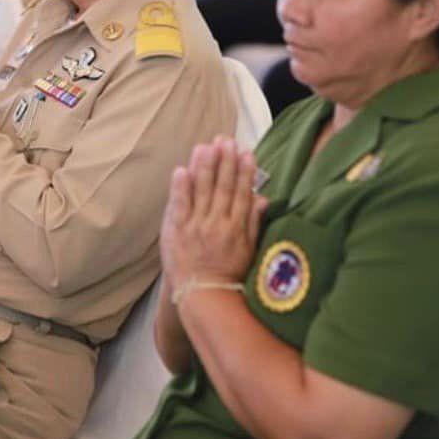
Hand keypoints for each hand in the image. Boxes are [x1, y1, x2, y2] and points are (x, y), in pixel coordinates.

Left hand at [160, 137, 267, 288]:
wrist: (204, 297)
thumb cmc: (229, 275)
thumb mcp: (250, 251)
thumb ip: (254, 223)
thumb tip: (262, 199)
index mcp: (237, 229)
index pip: (242, 194)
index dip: (245, 172)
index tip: (247, 152)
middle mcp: (218, 224)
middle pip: (223, 187)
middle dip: (225, 162)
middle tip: (226, 140)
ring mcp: (196, 227)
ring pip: (202, 191)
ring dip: (204, 167)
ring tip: (206, 146)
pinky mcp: (177, 232)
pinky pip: (179, 206)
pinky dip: (181, 188)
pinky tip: (182, 170)